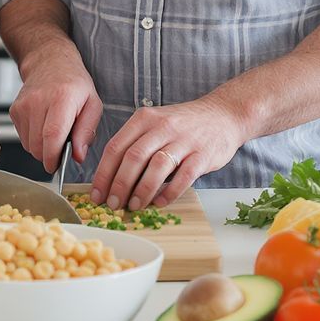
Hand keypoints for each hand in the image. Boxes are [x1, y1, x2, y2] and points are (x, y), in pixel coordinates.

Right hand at [9, 47, 103, 172]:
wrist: (50, 62)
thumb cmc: (74, 84)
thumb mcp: (93, 104)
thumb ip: (87, 131)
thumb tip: (78, 156)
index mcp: (62, 98)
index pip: (52, 135)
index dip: (53, 157)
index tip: (58, 166)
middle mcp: (39, 100)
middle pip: (38, 145)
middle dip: (50, 156)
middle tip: (62, 148)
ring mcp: (23, 105)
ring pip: (29, 145)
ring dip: (42, 148)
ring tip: (54, 133)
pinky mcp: (15, 110)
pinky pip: (23, 138)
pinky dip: (33, 139)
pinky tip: (43, 126)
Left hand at [89, 96, 245, 210]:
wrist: (223, 114)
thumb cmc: (183, 125)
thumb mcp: (154, 123)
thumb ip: (135, 144)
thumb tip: (112, 178)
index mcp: (144, 119)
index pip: (116, 146)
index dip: (103, 173)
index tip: (96, 194)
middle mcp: (161, 126)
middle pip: (133, 157)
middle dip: (119, 184)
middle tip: (113, 204)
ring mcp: (183, 140)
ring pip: (157, 166)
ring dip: (143, 190)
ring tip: (135, 206)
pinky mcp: (202, 154)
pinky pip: (184, 176)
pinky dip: (170, 192)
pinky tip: (160, 203)